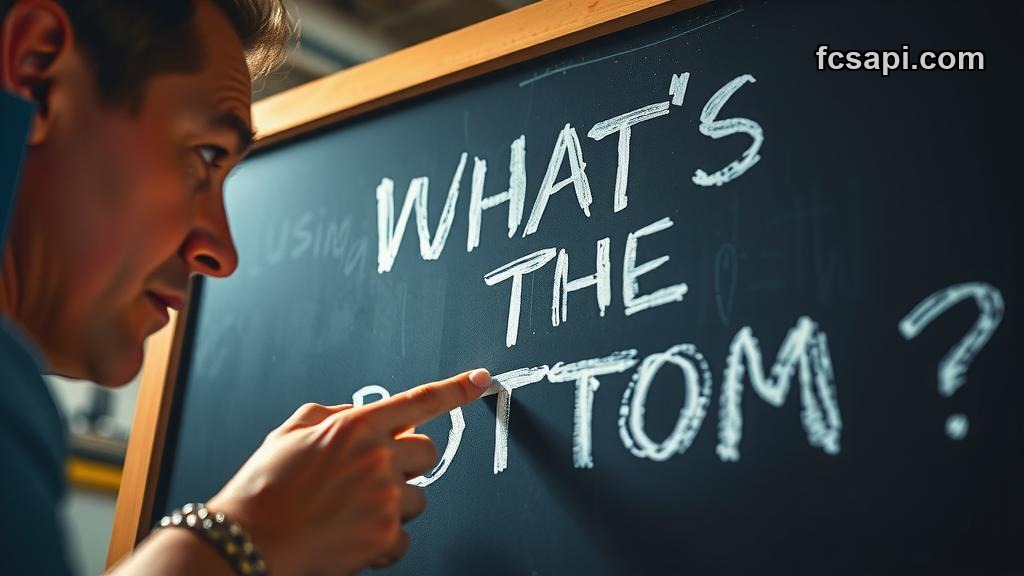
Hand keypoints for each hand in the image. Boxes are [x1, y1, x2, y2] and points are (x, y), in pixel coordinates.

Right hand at [206, 369, 490, 574]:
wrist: (247, 543)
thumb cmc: (262, 491)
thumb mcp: (289, 434)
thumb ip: (332, 416)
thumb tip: (356, 415)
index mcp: (355, 426)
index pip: (419, 401)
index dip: (456, 390)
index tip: (482, 381)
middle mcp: (376, 457)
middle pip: (427, 453)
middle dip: (407, 464)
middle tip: (373, 480)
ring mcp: (384, 497)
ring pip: (417, 498)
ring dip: (392, 507)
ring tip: (349, 515)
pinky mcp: (384, 536)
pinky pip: (403, 537)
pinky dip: (382, 544)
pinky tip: (351, 540)